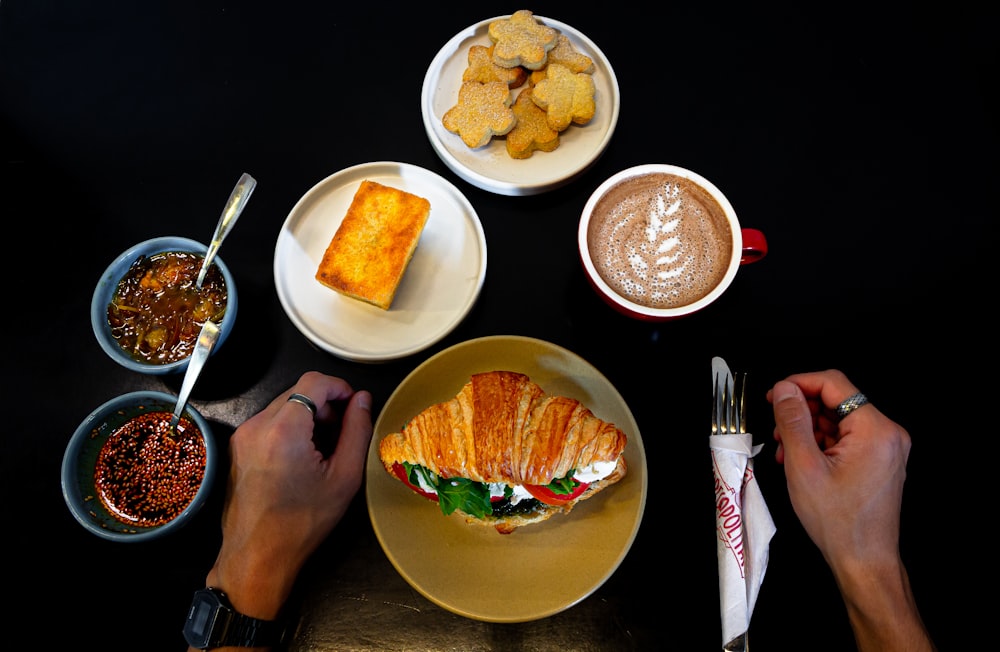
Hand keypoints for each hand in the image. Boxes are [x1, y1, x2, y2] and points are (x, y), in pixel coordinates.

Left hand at [202, 371, 372, 630]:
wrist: (257, 555)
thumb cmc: (304, 520)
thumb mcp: (344, 477)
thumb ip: (357, 431)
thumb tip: (363, 399)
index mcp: (285, 428)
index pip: (314, 381)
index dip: (340, 388)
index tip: (354, 408)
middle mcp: (258, 424)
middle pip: (298, 391)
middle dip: (325, 404)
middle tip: (341, 434)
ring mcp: (244, 435)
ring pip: (284, 405)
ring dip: (308, 415)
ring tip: (322, 449)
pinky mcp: (238, 447)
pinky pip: (270, 422)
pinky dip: (291, 428)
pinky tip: (301, 458)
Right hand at [767, 369, 933, 651]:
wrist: (864, 561)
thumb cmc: (838, 521)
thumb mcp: (804, 467)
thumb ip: (793, 421)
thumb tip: (785, 389)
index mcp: (875, 430)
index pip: (835, 384)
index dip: (799, 383)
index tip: (775, 394)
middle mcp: (888, 433)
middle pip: (838, 400)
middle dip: (802, 411)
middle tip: (776, 428)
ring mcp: (887, 447)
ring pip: (840, 419)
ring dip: (809, 428)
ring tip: (785, 450)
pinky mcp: (881, 459)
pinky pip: (847, 437)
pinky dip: (822, 442)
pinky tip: (801, 459)